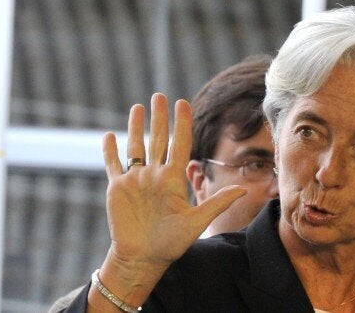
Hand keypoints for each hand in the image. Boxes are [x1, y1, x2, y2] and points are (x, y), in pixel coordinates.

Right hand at [89, 93, 245, 309]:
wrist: (143, 258)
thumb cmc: (171, 243)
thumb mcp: (197, 221)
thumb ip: (217, 203)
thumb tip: (244, 189)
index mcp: (173, 179)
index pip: (179, 144)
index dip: (181, 124)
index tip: (183, 103)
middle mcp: (155, 175)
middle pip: (157, 139)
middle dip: (159, 118)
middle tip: (159, 96)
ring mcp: (135, 180)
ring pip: (135, 147)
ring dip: (136, 127)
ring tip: (138, 107)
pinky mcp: (117, 188)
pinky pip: (113, 165)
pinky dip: (110, 151)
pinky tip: (109, 135)